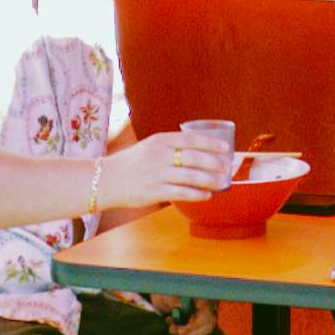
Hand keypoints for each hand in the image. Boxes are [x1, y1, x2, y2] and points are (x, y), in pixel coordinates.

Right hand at [91, 125, 240, 215]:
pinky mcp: (154, 192)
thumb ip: (171, 148)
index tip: (225, 148)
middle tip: (228, 167)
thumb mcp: (149, 147)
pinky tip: (207, 195)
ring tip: (223, 183)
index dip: (211, 143)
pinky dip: (198, 194)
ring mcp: (157, 174)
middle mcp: (160, 155)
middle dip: (215, 163)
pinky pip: (182, 193)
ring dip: (211, 180)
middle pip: (195, 158)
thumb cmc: (131, 163)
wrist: (105, 180)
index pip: (191, 139)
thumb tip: (199, 154)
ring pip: (192, 177)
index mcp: (160, 140)